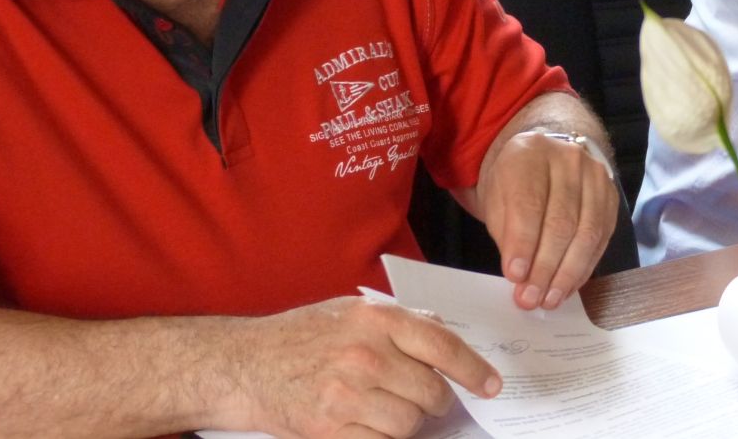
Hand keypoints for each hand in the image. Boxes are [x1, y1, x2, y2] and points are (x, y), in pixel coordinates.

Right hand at [230, 296, 499, 438]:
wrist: (246, 364)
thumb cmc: (302, 335)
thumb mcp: (353, 311)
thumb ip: (400, 320)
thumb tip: (443, 330)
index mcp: (376, 320)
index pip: (442, 345)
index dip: (473, 369)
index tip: (490, 385)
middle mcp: (365, 355)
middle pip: (431, 392)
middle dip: (437, 402)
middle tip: (431, 401)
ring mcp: (347, 395)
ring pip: (409, 423)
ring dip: (410, 423)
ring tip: (394, 411)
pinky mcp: (330, 429)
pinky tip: (373, 425)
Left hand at [477, 129, 616, 310]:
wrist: (543, 158)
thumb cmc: (514, 183)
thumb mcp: (496, 200)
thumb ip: (506, 233)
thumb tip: (521, 275)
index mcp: (530, 153)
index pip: (529, 204)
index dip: (523, 244)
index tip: (515, 276)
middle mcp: (568, 160)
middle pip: (561, 222)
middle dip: (545, 267)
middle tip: (530, 298)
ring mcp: (595, 176)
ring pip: (586, 233)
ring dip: (567, 274)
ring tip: (549, 299)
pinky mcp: (611, 196)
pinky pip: (601, 238)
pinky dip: (584, 268)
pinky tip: (567, 286)